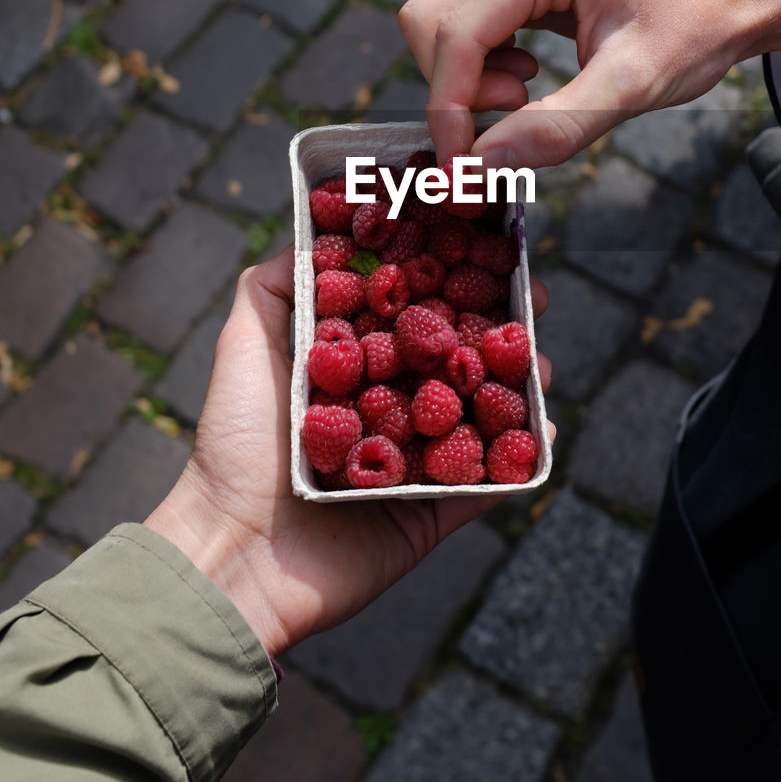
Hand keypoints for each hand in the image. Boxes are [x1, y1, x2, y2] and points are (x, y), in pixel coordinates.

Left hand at [146, 247, 552, 656]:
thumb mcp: (244, 346)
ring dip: (518, 386)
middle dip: (499, 327)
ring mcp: (416, 462)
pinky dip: (522, 460)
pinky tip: (544, 427)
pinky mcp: (432, 512)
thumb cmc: (235, 445)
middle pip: (457, 360)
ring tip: (539, 361)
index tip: (486, 248)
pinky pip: (489, 483)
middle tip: (535, 299)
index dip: (450, 281)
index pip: (412, 315)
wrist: (234, 551)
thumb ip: (273, 287)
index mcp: (352, 371)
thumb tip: (310, 230)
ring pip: (481, 416)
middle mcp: (389, 410)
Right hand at [399, 0, 780, 167]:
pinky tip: (528, 80)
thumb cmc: (697, 29)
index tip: (461, 168)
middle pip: (431, 21)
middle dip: (455, 87)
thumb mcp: (633, 85)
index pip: (455, 33)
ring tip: (527, 96)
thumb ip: (555, 126)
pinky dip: (480, 66)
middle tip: (517, 115)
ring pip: (440, 22)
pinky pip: (466, 24)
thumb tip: (479, 169)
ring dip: (465, 77)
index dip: (447, 107)